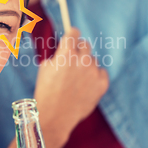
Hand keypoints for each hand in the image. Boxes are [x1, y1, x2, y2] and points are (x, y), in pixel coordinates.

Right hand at [34, 28, 108, 145]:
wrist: (55, 115)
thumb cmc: (46, 91)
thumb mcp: (45, 67)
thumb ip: (58, 55)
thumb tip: (66, 48)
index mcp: (66, 53)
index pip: (74, 32)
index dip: (71, 35)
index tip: (71, 38)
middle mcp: (82, 59)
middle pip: (85, 44)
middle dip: (79, 51)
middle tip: (73, 61)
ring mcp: (93, 72)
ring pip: (93, 60)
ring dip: (86, 66)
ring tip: (76, 81)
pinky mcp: (102, 83)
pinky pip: (102, 72)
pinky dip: (95, 77)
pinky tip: (85, 86)